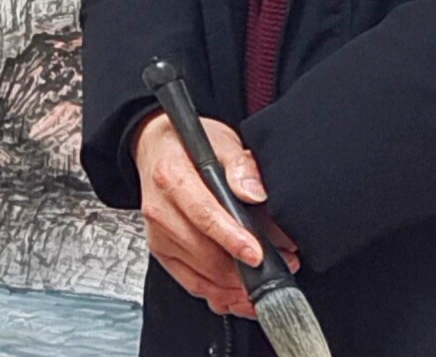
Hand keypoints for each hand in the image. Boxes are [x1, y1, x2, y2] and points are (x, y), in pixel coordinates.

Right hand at [133, 110, 300, 319]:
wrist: (156, 148)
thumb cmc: (187, 145)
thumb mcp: (219, 140)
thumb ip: (239, 165)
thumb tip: (254, 191)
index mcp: (172, 178)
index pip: (204, 215)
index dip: (231, 238)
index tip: (256, 253)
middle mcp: (160, 211)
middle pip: (203, 252)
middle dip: (242, 266)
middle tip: (279, 262)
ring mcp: (158, 236)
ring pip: (199, 274)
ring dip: (234, 284)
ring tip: (266, 277)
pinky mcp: (162, 253)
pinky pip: (191, 283)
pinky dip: (218, 293)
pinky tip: (240, 292)